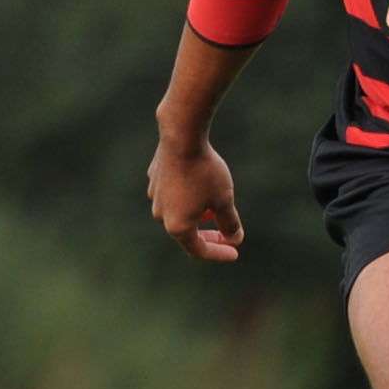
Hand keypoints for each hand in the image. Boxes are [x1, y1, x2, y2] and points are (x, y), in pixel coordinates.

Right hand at [147, 136, 243, 262]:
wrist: (182, 136)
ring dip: (198, 214)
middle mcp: (161, 215)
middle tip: (229, 234)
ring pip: (179, 212)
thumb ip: (229, 223)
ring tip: (215, 204)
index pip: (199, 250)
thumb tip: (234, 238)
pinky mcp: (154, 179)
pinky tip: (200, 184)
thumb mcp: (224, 200)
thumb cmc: (205, 171)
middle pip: (187, 233)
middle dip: (209, 235)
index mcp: (177, 226)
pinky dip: (188, 196)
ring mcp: (154, 196)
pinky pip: (173, 194)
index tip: (235, 252)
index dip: (219, 253)